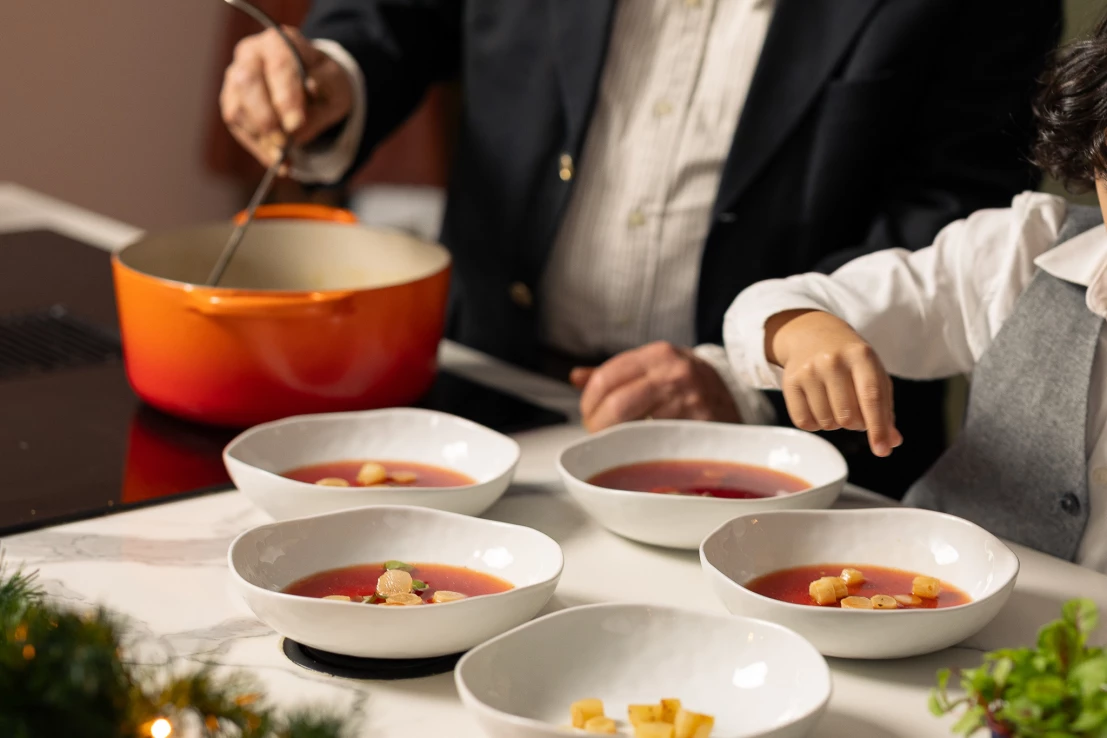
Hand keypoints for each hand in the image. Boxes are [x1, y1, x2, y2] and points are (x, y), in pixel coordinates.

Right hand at [220, 27, 353, 171]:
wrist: (311, 86)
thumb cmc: (324, 82)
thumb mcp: (335, 86)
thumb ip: (322, 94)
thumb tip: (302, 113)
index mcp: (279, 42)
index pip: (279, 66)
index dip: (286, 97)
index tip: (297, 124)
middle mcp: (250, 55)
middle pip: (247, 84)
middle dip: (266, 119)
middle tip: (285, 145)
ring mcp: (235, 79)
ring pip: (237, 109)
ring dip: (261, 139)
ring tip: (285, 158)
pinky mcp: (232, 103)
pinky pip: (238, 128)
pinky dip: (258, 148)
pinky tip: (277, 161)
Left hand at [569, 342, 741, 432]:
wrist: (736, 399)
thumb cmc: (687, 385)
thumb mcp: (657, 367)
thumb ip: (617, 372)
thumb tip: (576, 377)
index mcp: (659, 354)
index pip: (608, 376)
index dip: (589, 400)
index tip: (587, 415)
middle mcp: (675, 372)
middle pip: (617, 403)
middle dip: (598, 425)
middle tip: (596, 434)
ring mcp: (690, 400)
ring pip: (635, 426)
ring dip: (617, 441)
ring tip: (616, 444)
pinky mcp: (701, 426)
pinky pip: (658, 442)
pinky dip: (642, 449)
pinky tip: (640, 450)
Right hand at [765, 310, 901, 456]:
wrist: (812, 334)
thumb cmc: (850, 360)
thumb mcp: (873, 374)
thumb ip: (884, 408)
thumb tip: (890, 442)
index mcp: (861, 355)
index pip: (871, 397)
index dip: (878, 427)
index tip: (882, 450)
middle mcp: (832, 361)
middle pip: (848, 417)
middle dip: (856, 423)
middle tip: (855, 410)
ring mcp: (808, 371)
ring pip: (827, 423)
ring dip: (835, 423)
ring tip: (836, 403)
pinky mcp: (789, 381)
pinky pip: (805, 422)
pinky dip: (816, 424)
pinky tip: (819, 407)